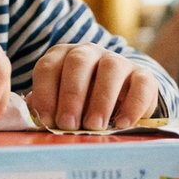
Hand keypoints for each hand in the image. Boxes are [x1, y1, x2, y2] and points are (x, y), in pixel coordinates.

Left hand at [27, 44, 158, 130]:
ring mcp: (118, 61)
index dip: (45, 93)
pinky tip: (122, 124)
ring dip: (101, 99)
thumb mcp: (61, 105)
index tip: (47, 121)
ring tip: (94, 126)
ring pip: (110, 68)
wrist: (121, 101)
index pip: (48, 67)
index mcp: (63, 57)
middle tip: (68, 125)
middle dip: (71, 95)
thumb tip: (35, 121)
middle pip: (78, 62)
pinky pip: (141, 84)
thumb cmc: (82, 105)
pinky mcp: (143, 75)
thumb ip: (47, 109)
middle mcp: (89, 52)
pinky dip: (132, 105)